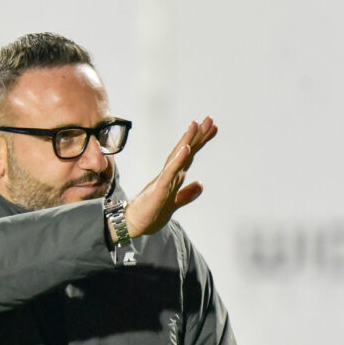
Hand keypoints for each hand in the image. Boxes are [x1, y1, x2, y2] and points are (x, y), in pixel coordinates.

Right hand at [114, 116, 216, 241]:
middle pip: (185, 151)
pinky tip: (186, 148)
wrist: (132, 225)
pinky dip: (178, 159)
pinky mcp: (159, 188)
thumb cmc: (149, 214)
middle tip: (210, 119)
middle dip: (197, 135)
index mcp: (172, 177)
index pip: (189, 156)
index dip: (200, 142)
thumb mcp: (173, 204)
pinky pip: (170, 172)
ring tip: (196, 124)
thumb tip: (201, 184)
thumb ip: (186, 194)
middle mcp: (168, 174)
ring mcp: (163, 179)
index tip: (212, 128)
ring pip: (177, 156)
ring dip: (187, 140)